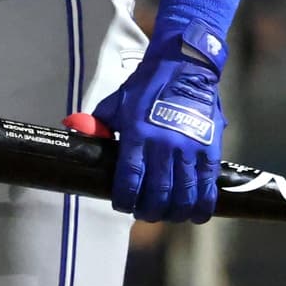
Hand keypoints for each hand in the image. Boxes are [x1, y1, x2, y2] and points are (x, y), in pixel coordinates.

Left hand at [91, 19, 227, 222]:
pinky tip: (195, 214)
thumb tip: (74, 128)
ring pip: (184, 193)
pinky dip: (202, 204)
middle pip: (158, 191)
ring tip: (167, 216)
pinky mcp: (210, 150)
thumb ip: (99, 122)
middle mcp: (164, 146)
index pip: (130, 176)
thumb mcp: (117, 102)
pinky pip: (207, 185)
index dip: (126, 198)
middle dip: (150, 210)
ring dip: (175, 212)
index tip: (122, 206)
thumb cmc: (146, 86)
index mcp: (137, 135)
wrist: (184, 68)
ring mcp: (189, 150)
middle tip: (144, 215)